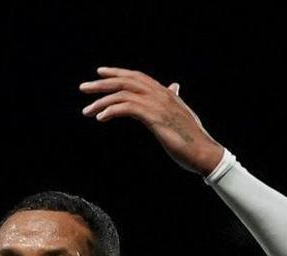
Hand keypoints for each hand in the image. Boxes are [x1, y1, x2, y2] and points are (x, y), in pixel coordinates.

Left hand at [80, 67, 226, 173]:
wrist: (204, 152)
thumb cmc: (192, 137)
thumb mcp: (180, 113)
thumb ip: (174, 99)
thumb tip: (174, 87)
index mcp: (165, 92)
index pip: (137, 77)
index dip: (117, 73)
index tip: (100, 73)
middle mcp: (161, 94)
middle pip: (126, 81)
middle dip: (103, 83)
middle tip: (83, 88)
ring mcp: (158, 104)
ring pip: (123, 94)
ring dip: (102, 101)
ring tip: (87, 111)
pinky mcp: (155, 117)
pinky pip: (127, 108)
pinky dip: (112, 110)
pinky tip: (101, 117)